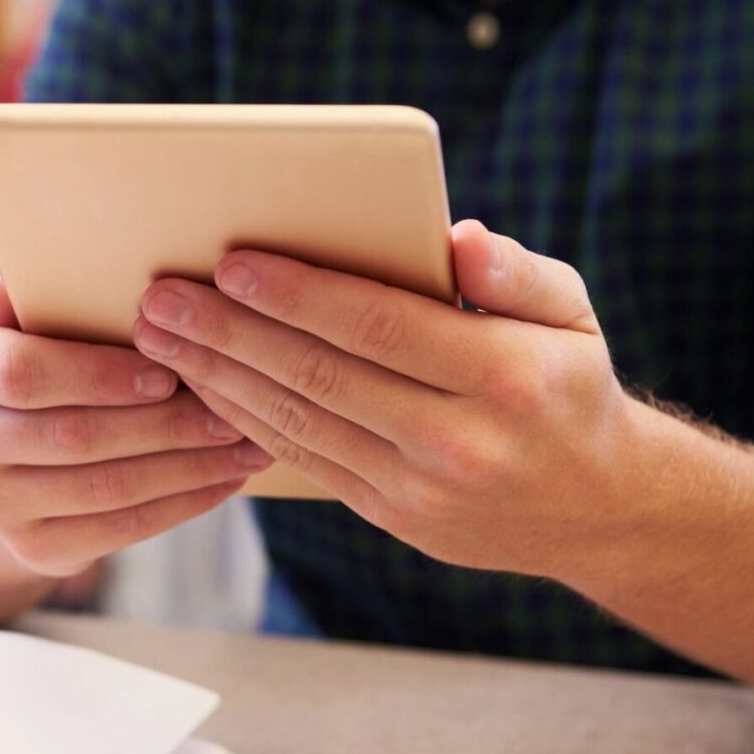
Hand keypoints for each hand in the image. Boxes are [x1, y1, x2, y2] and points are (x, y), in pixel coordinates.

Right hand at [0, 277, 272, 577]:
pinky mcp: (31, 549)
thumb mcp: (31, 325)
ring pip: (105, 486)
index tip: (166, 373)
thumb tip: (14, 284)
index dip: (98, 376)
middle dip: (164, 424)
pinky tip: (223, 480)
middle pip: (73, 436)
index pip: (21, 374)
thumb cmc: (39, 368)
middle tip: (231, 410)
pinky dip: (181, 504)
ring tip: (244, 444)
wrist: (1, 462)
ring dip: (187, 465)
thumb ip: (37, 303)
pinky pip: (119, 530)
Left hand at [131, 220, 643, 580]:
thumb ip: (516, 272)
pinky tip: (203, 384)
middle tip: (160, 298)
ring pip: (299, 423)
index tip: (231, 263)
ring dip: (218, 377)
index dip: (298, 295)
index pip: (380, 326)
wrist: (593, 507)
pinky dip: (247, 420)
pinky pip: (305, 459)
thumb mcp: (570, 314)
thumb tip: (455, 239)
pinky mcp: (389, 514)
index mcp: (503, 376)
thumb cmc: (566, 384)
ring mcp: (418, 487)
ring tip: (160, 337)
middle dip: (229, 334)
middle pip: (321, 375)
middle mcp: (458, 440)